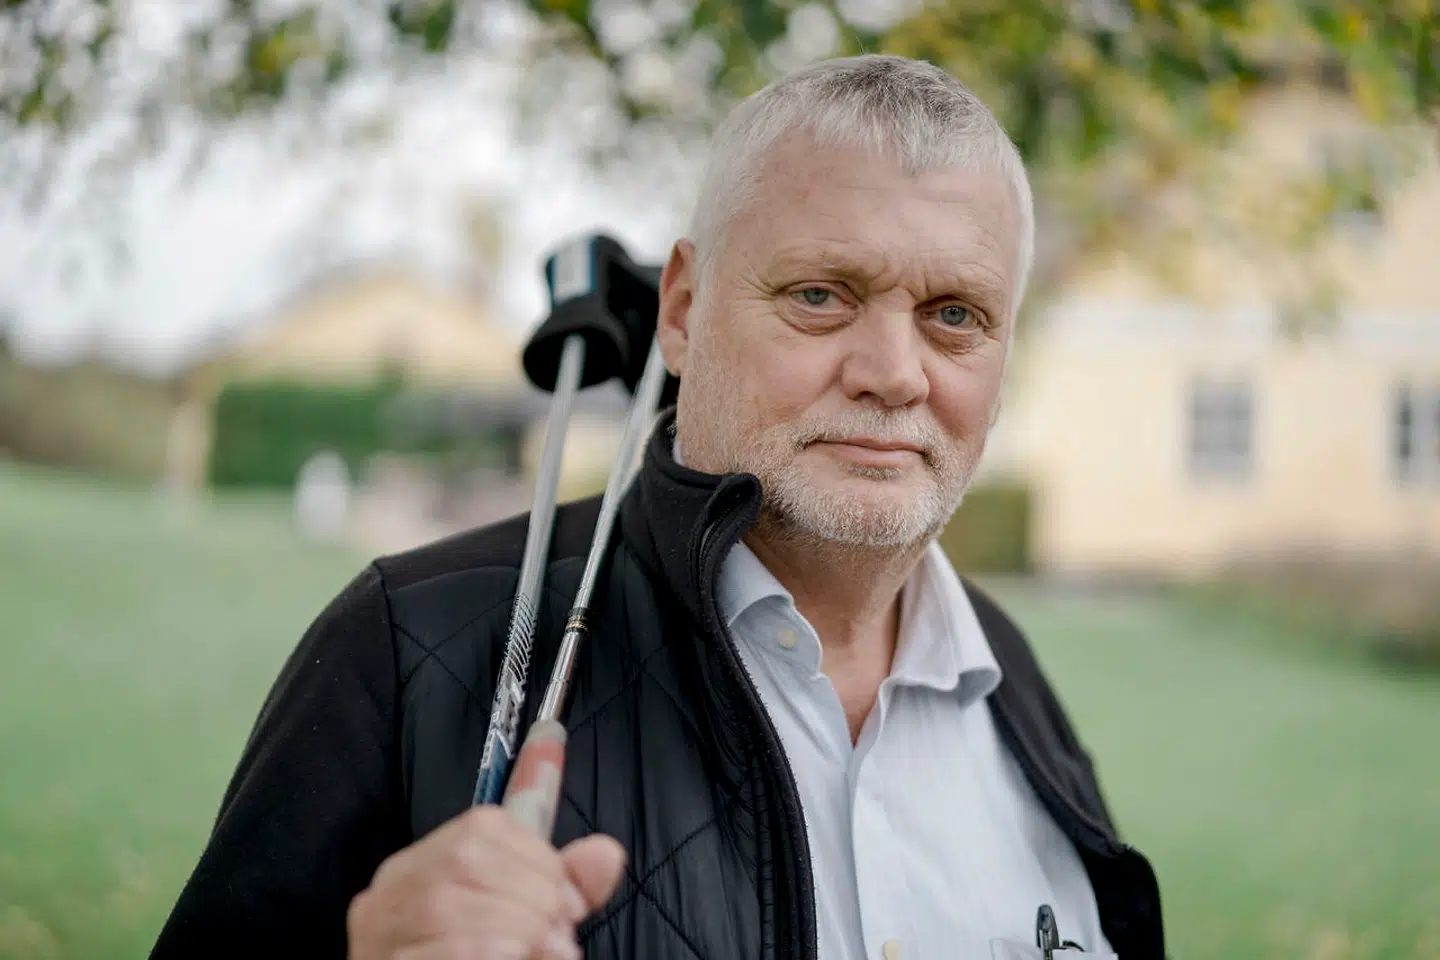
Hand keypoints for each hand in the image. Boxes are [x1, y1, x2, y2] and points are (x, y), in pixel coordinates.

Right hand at [347, 805, 626, 959]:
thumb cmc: (489, 955)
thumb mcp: (529, 918)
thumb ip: (565, 885)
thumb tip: (606, 853)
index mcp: (424, 864)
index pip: (481, 828)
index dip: (540, 859)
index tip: (572, 901)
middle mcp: (390, 892)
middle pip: (461, 860)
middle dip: (530, 894)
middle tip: (560, 934)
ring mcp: (377, 935)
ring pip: (442, 905)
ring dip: (513, 926)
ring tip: (546, 951)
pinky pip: (425, 953)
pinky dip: (478, 950)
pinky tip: (513, 955)